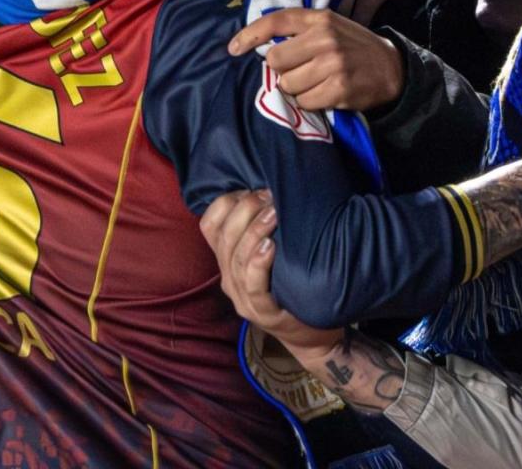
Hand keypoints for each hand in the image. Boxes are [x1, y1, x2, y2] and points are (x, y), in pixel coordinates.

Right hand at [199, 190, 341, 355]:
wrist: (311, 334)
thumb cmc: (292, 286)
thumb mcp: (270, 255)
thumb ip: (262, 230)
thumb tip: (268, 188)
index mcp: (227, 261)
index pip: (209, 226)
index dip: (226, 203)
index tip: (251, 189)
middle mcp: (229, 278)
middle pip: (224, 237)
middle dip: (245, 209)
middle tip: (268, 195)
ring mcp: (243, 298)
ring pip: (237, 258)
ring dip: (254, 230)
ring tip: (273, 212)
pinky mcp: (263, 314)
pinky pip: (253, 285)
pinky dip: (259, 263)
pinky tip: (270, 246)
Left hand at [227, 9, 402, 111]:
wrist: (392, 67)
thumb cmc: (352, 47)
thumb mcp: (329, 26)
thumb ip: (299, 31)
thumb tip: (261, 48)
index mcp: (318, 18)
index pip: (275, 21)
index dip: (249, 35)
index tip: (233, 49)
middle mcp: (324, 38)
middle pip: (275, 61)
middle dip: (283, 70)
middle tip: (300, 71)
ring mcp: (332, 63)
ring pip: (288, 85)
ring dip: (297, 89)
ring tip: (316, 83)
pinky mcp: (339, 88)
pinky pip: (305, 102)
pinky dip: (310, 103)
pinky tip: (325, 94)